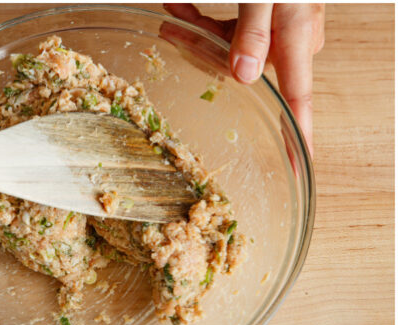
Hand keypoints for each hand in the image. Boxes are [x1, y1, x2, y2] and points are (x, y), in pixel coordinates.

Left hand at [164, 3, 324, 148]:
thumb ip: (254, 31)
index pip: (297, 98)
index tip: (297, 164)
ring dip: (199, 33)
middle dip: (202, 51)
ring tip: (174, 13)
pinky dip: (209, 23)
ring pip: (232, 50)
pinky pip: (236, 33)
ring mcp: (282, 31)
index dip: (295, 134)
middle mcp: (292, 40)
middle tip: (171, 31)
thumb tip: (243, 76)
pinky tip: (184, 9)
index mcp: (297, 36)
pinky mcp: (273, 20)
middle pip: (240, 67)